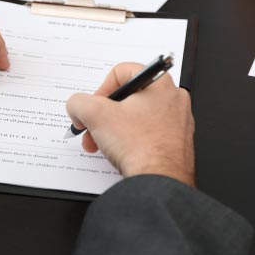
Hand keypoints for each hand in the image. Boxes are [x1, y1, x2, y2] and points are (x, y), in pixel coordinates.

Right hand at [66, 64, 194, 186]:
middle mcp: (173, 98)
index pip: (121, 72)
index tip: (92, 107)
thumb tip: (77, 105)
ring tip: (102, 145)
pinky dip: (131, 140)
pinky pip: (148, 133)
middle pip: (127, 97)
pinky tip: (121, 153)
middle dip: (103, 115)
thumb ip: (78, 102)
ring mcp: (177, 121)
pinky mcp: (176, 142)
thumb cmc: (141, 148)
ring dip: (113, 129)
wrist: (160, 182)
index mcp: (159, 83)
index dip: (100, 89)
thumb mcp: (95, 115)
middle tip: (92, 128)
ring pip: (136, 116)